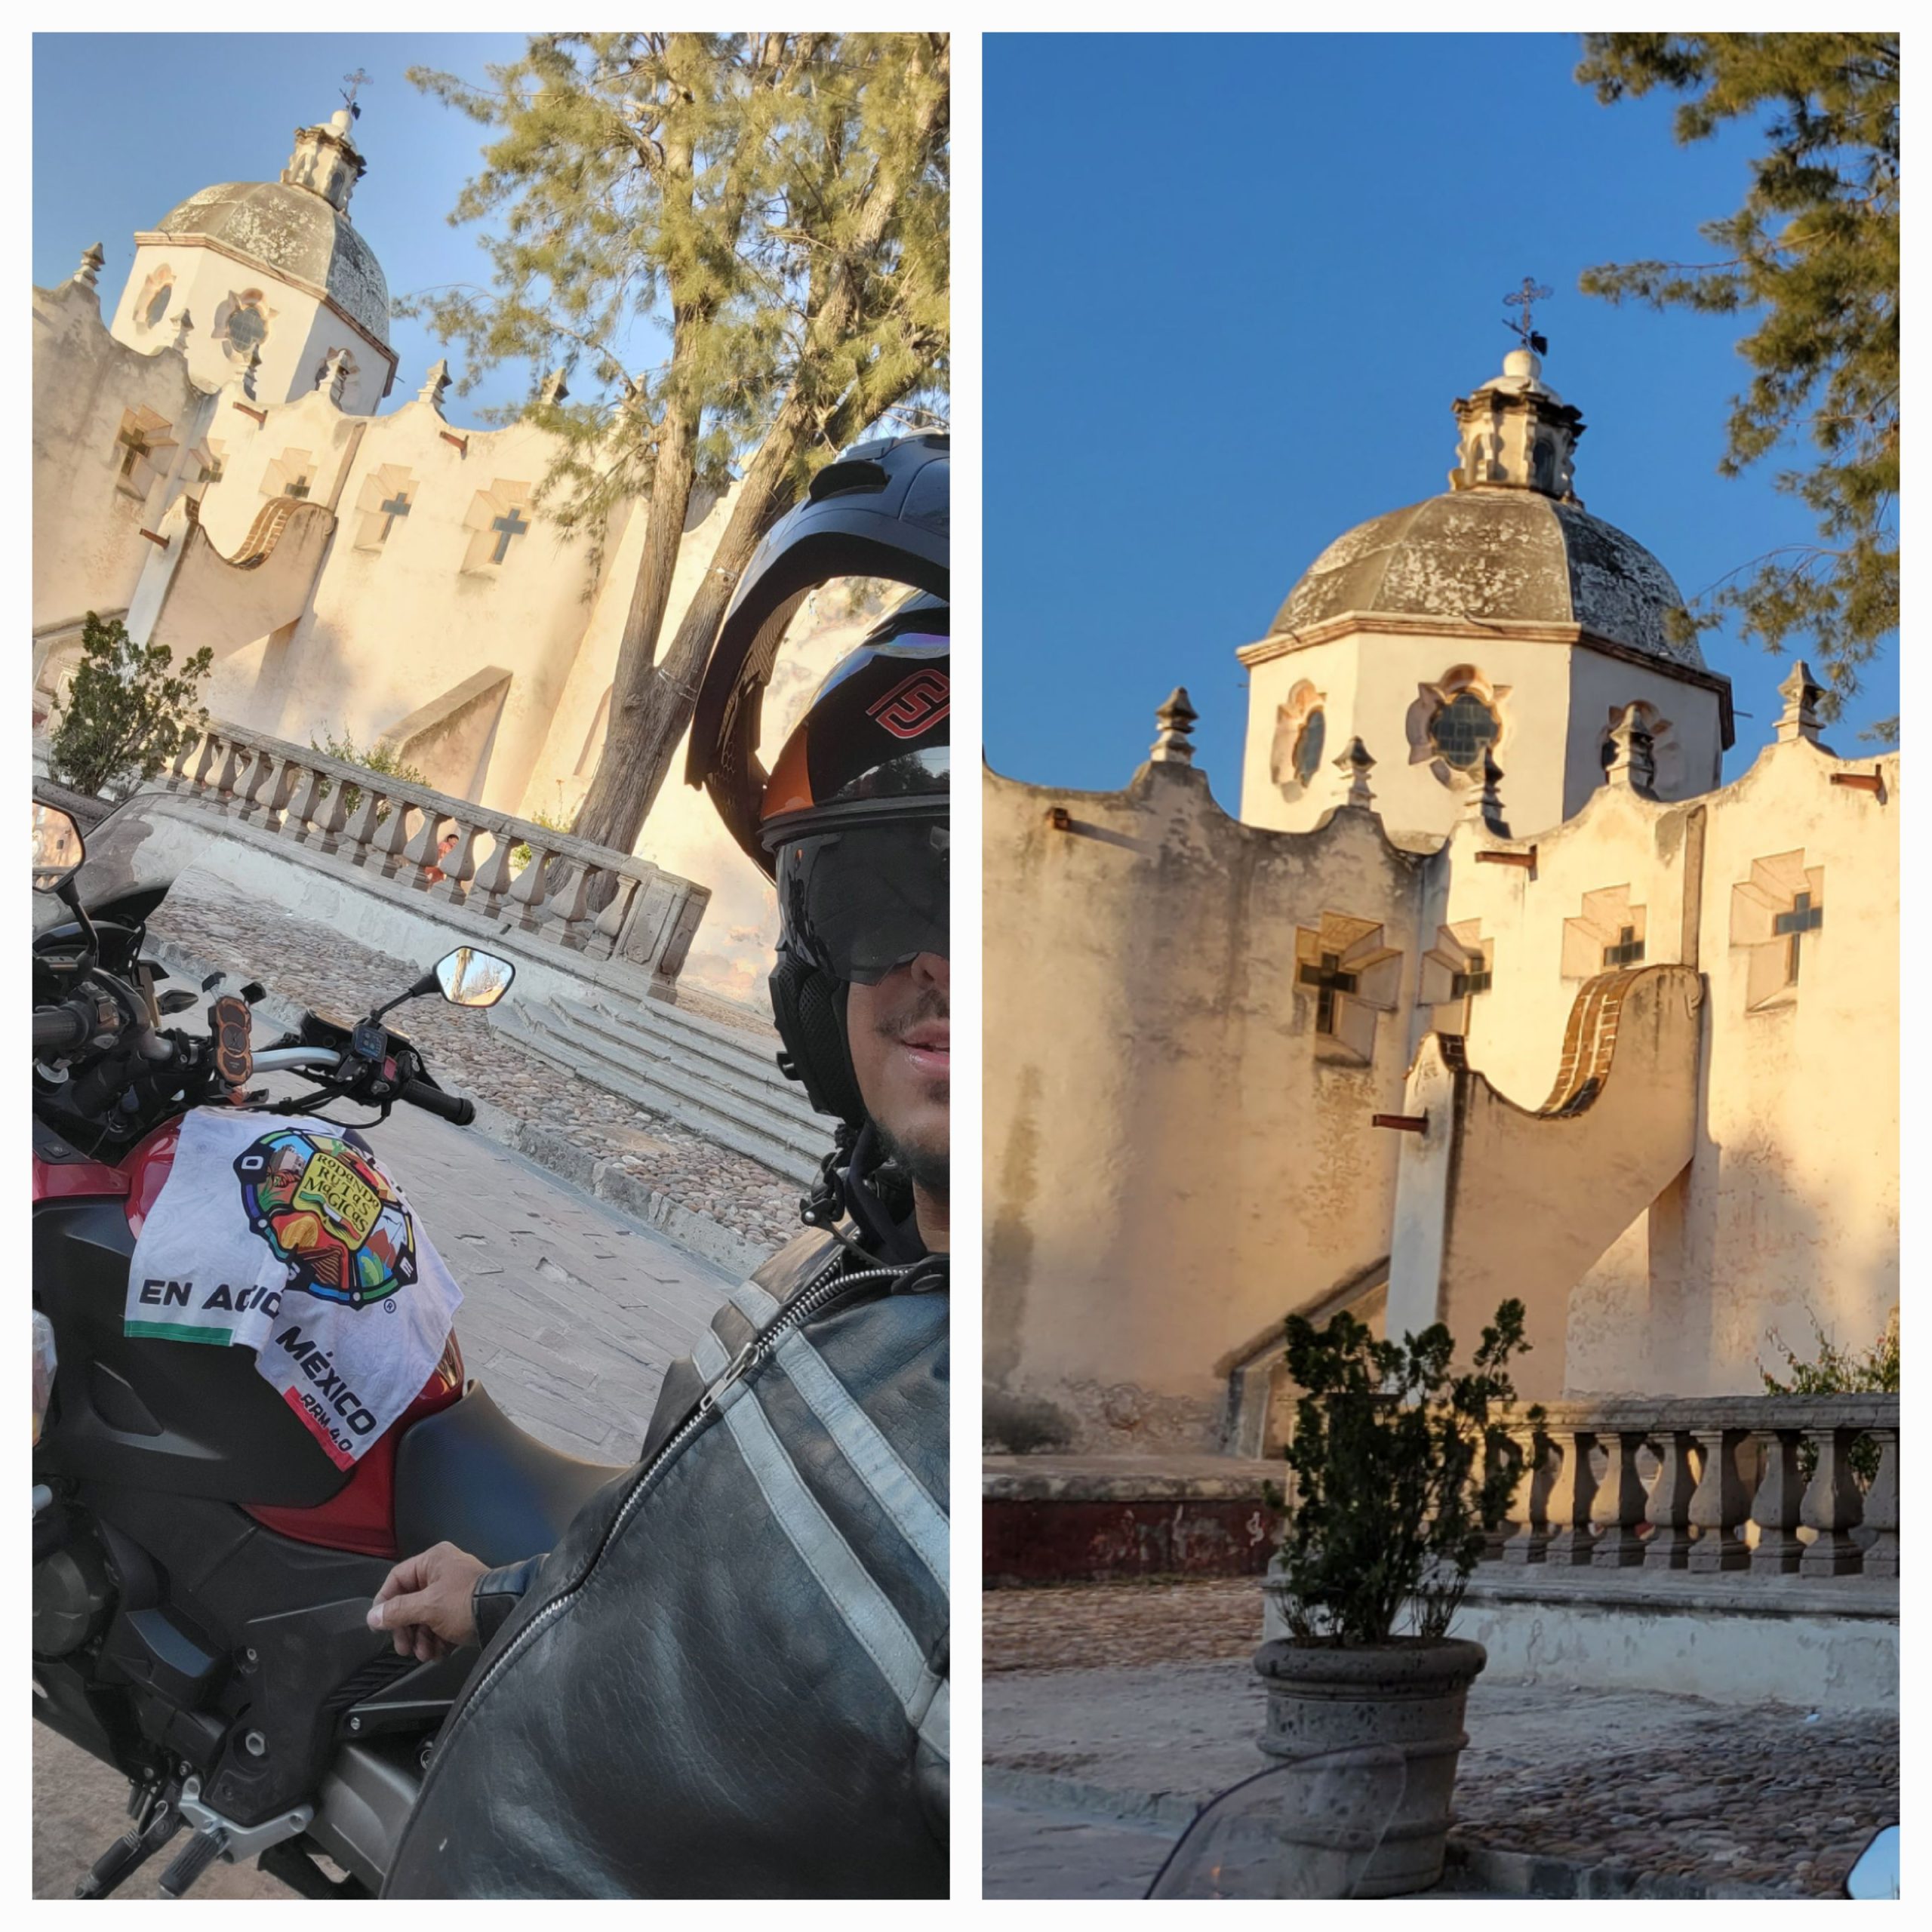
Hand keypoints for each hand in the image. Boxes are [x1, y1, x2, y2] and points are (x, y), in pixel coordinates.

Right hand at [367, 1541, 486, 1660]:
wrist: (504, 1615)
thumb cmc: (464, 1603)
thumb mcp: (427, 1607)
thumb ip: (398, 1611)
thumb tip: (372, 1617)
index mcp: (433, 1561)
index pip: (397, 1579)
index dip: (384, 1602)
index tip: (379, 1626)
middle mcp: (443, 1571)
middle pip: (410, 1601)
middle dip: (407, 1629)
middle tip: (404, 1649)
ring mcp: (454, 1591)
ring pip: (426, 1617)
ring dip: (422, 1639)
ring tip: (425, 1655)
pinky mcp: (464, 1609)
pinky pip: (442, 1625)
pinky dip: (438, 1641)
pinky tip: (439, 1654)